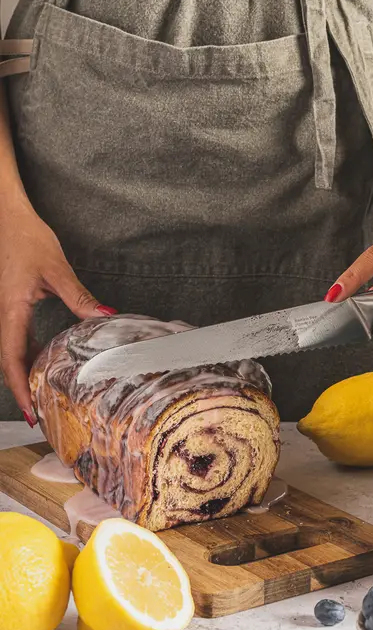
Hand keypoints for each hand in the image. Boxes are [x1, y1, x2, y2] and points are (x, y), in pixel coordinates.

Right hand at [0, 201, 114, 421]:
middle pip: (9, 361)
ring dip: (25, 374)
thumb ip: (79, 296)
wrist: (7, 216)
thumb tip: (105, 318)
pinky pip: (17, 336)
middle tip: (40, 414)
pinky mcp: (13, 304)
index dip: (19, 387)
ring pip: (12, 350)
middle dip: (23, 389)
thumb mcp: (57, 269)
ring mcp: (7, 310)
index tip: (30, 411)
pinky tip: (45, 361)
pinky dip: (28, 355)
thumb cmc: (27, 238)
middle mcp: (4, 314)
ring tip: (44, 396)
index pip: (11, 358)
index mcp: (10, 310)